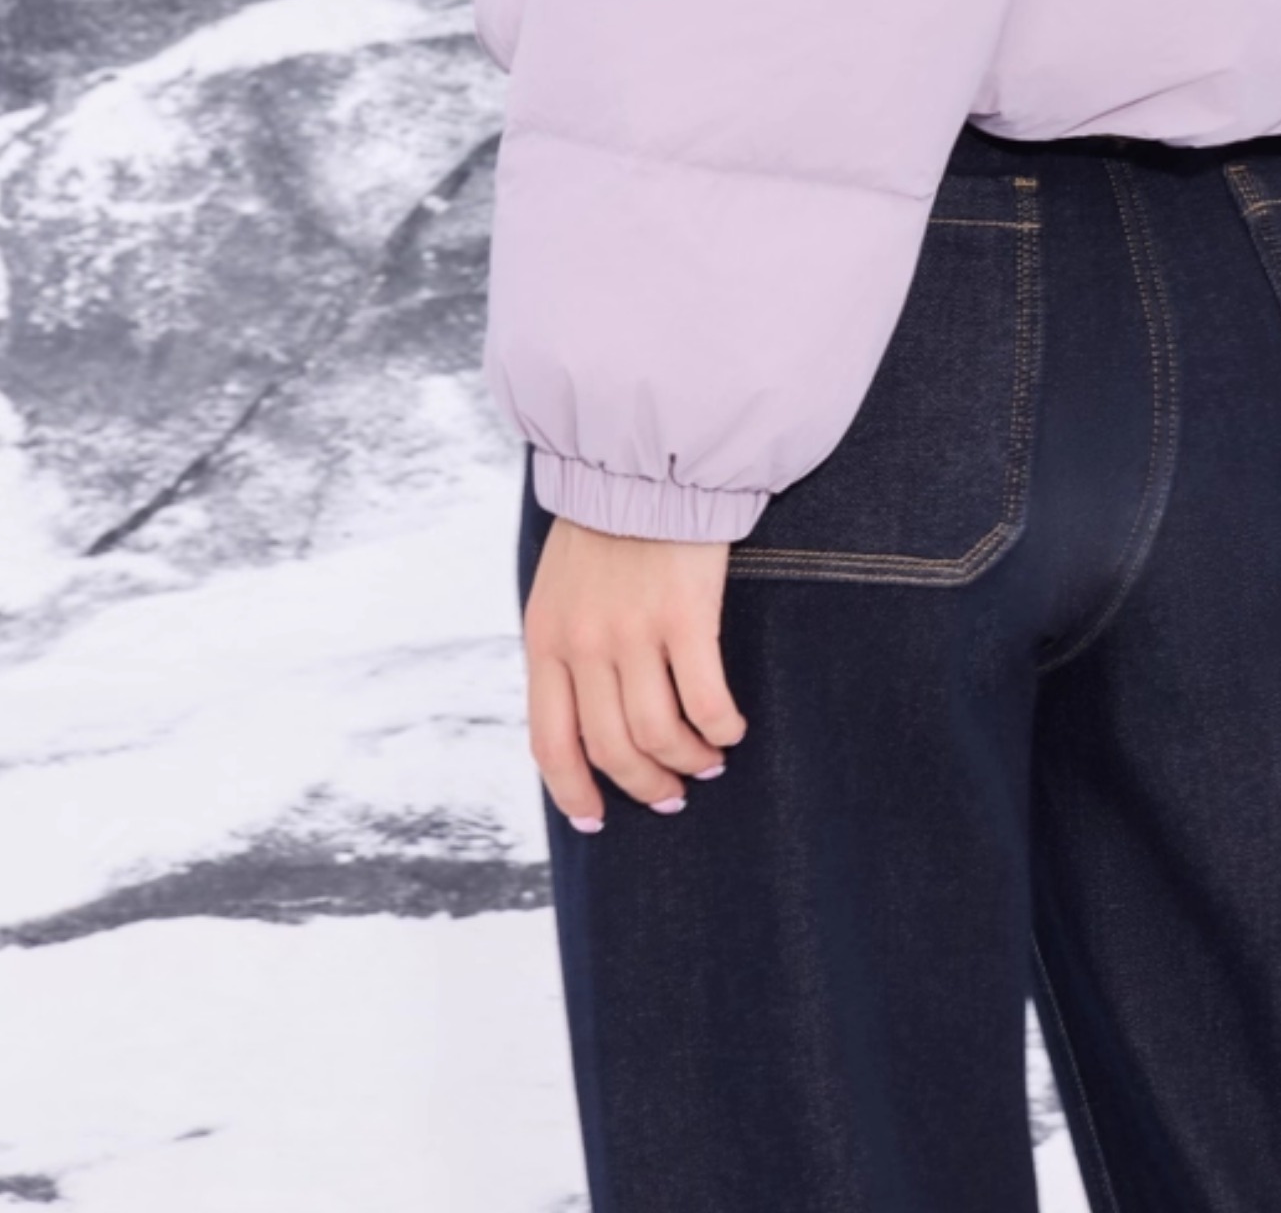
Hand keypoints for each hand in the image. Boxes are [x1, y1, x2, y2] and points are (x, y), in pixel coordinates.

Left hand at [524, 513, 749, 830]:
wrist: (646, 460)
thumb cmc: (607, 525)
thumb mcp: (559, 589)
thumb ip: (565, 648)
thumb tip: (582, 718)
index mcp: (546, 640)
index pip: (551, 743)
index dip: (574, 793)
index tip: (598, 819)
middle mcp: (585, 644)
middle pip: (613, 749)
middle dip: (645, 786)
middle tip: (673, 795)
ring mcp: (634, 631)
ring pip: (660, 734)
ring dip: (688, 762)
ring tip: (709, 762)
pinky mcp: (686, 615)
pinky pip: (706, 700)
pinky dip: (721, 727)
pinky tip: (733, 728)